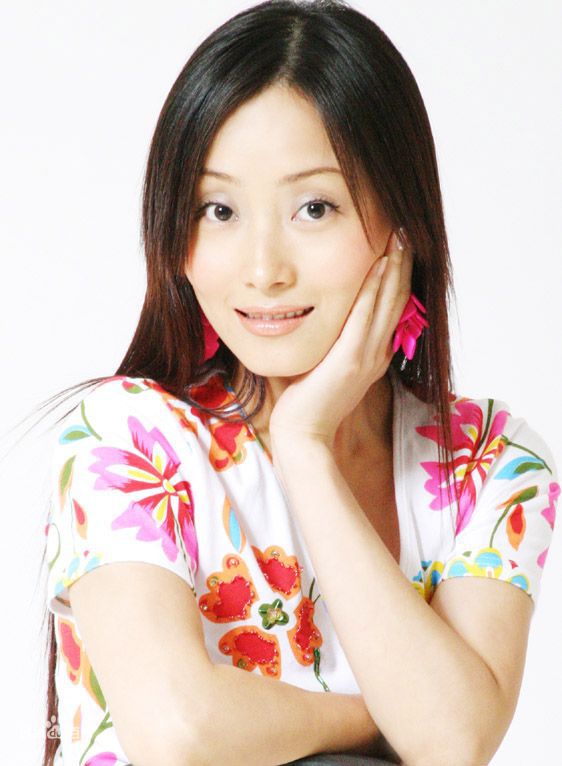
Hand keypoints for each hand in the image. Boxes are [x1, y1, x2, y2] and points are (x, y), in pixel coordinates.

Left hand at [269, 229, 413, 449]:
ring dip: (395, 267)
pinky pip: (365, 316)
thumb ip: (333, 340)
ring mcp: (367, 356)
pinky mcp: (351, 359)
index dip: (399, 276)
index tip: (398, 246)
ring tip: (399, 237)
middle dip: (402, 263)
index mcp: (374, 353)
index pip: (393, 307)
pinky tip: (378, 264)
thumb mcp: (325, 363)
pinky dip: (374, 288)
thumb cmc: (306, 400)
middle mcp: (377, 352)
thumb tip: (326, 314)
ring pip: (388, 303)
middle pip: (398, 299)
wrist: (303, 433)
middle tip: (405, 231)